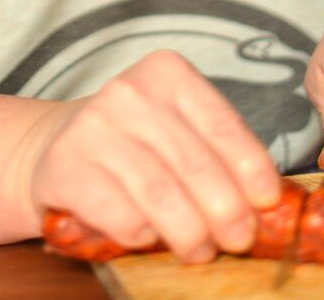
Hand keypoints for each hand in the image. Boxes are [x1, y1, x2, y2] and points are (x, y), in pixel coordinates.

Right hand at [9, 49, 281, 263]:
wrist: (56, 143)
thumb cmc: (134, 140)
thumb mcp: (176, 125)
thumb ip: (216, 150)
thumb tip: (267, 201)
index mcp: (166, 72)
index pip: (221, 124)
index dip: (250, 168)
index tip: (267, 202)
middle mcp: (129, 92)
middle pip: (194, 164)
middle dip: (226, 212)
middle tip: (239, 239)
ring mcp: (94, 127)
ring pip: (160, 194)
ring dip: (190, 233)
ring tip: (201, 250)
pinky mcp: (66, 166)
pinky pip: (121, 215)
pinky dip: (144, 236)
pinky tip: (149, 237)